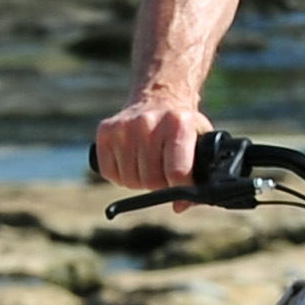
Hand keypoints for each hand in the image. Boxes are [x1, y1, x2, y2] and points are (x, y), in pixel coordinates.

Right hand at [94, 92, 209, 202]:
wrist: (159, 97)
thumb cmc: (181, 127)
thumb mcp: (199, 143)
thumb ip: (197, 175)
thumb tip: (180, 206)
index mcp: (178, 123)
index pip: (176, 173)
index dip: (180, 187)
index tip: (182, 185)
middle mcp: (148, 122)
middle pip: (150, 181)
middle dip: (159, 184)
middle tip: (164, 171)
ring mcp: (124, 126)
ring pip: (129, 180)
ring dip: (139, 180)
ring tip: (148, 163)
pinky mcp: (105, 131)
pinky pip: (109, 173)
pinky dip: (120, 175)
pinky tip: (131, 160)